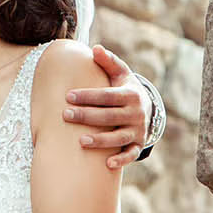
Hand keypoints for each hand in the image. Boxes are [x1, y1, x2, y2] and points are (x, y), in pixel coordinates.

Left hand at [64, 44, 147, 169]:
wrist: (146, 108)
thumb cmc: (125, 89)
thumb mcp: (121, 73)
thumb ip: (108, 62)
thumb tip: (95, 48)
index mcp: (130, 94)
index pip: (107, 96)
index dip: (88, 96)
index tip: (68, 96)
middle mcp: (136, 113)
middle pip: (109, 116)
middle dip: (87, 116)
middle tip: (65, 115)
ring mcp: (137, 130)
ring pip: (118, 137)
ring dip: (100, 140)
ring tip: (80, 141)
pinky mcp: (137, 143)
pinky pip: (130, 153)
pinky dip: (121, 159)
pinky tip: (107, 163)